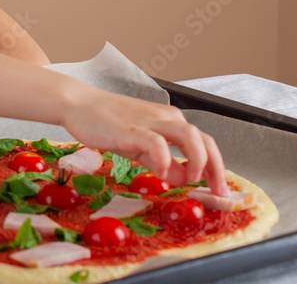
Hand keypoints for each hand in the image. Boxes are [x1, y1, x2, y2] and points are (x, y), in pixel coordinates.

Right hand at [60, 83, 229, 195]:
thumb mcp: (138, 147)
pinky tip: (160, 172)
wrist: (79, 105)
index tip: (217, 188)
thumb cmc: (106, 123)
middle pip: (205, 140)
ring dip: (197, 160)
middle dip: (216, 168)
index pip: (204, 143)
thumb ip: (160, 162)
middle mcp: (166, 118)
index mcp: (170, 121)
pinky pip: (157, 142)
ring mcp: (150, 121)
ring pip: (189, 136)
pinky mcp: (132, 128)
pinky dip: (165, 158)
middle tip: (217, 191)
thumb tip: (181, 179)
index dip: (216, 167)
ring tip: (191, 180)